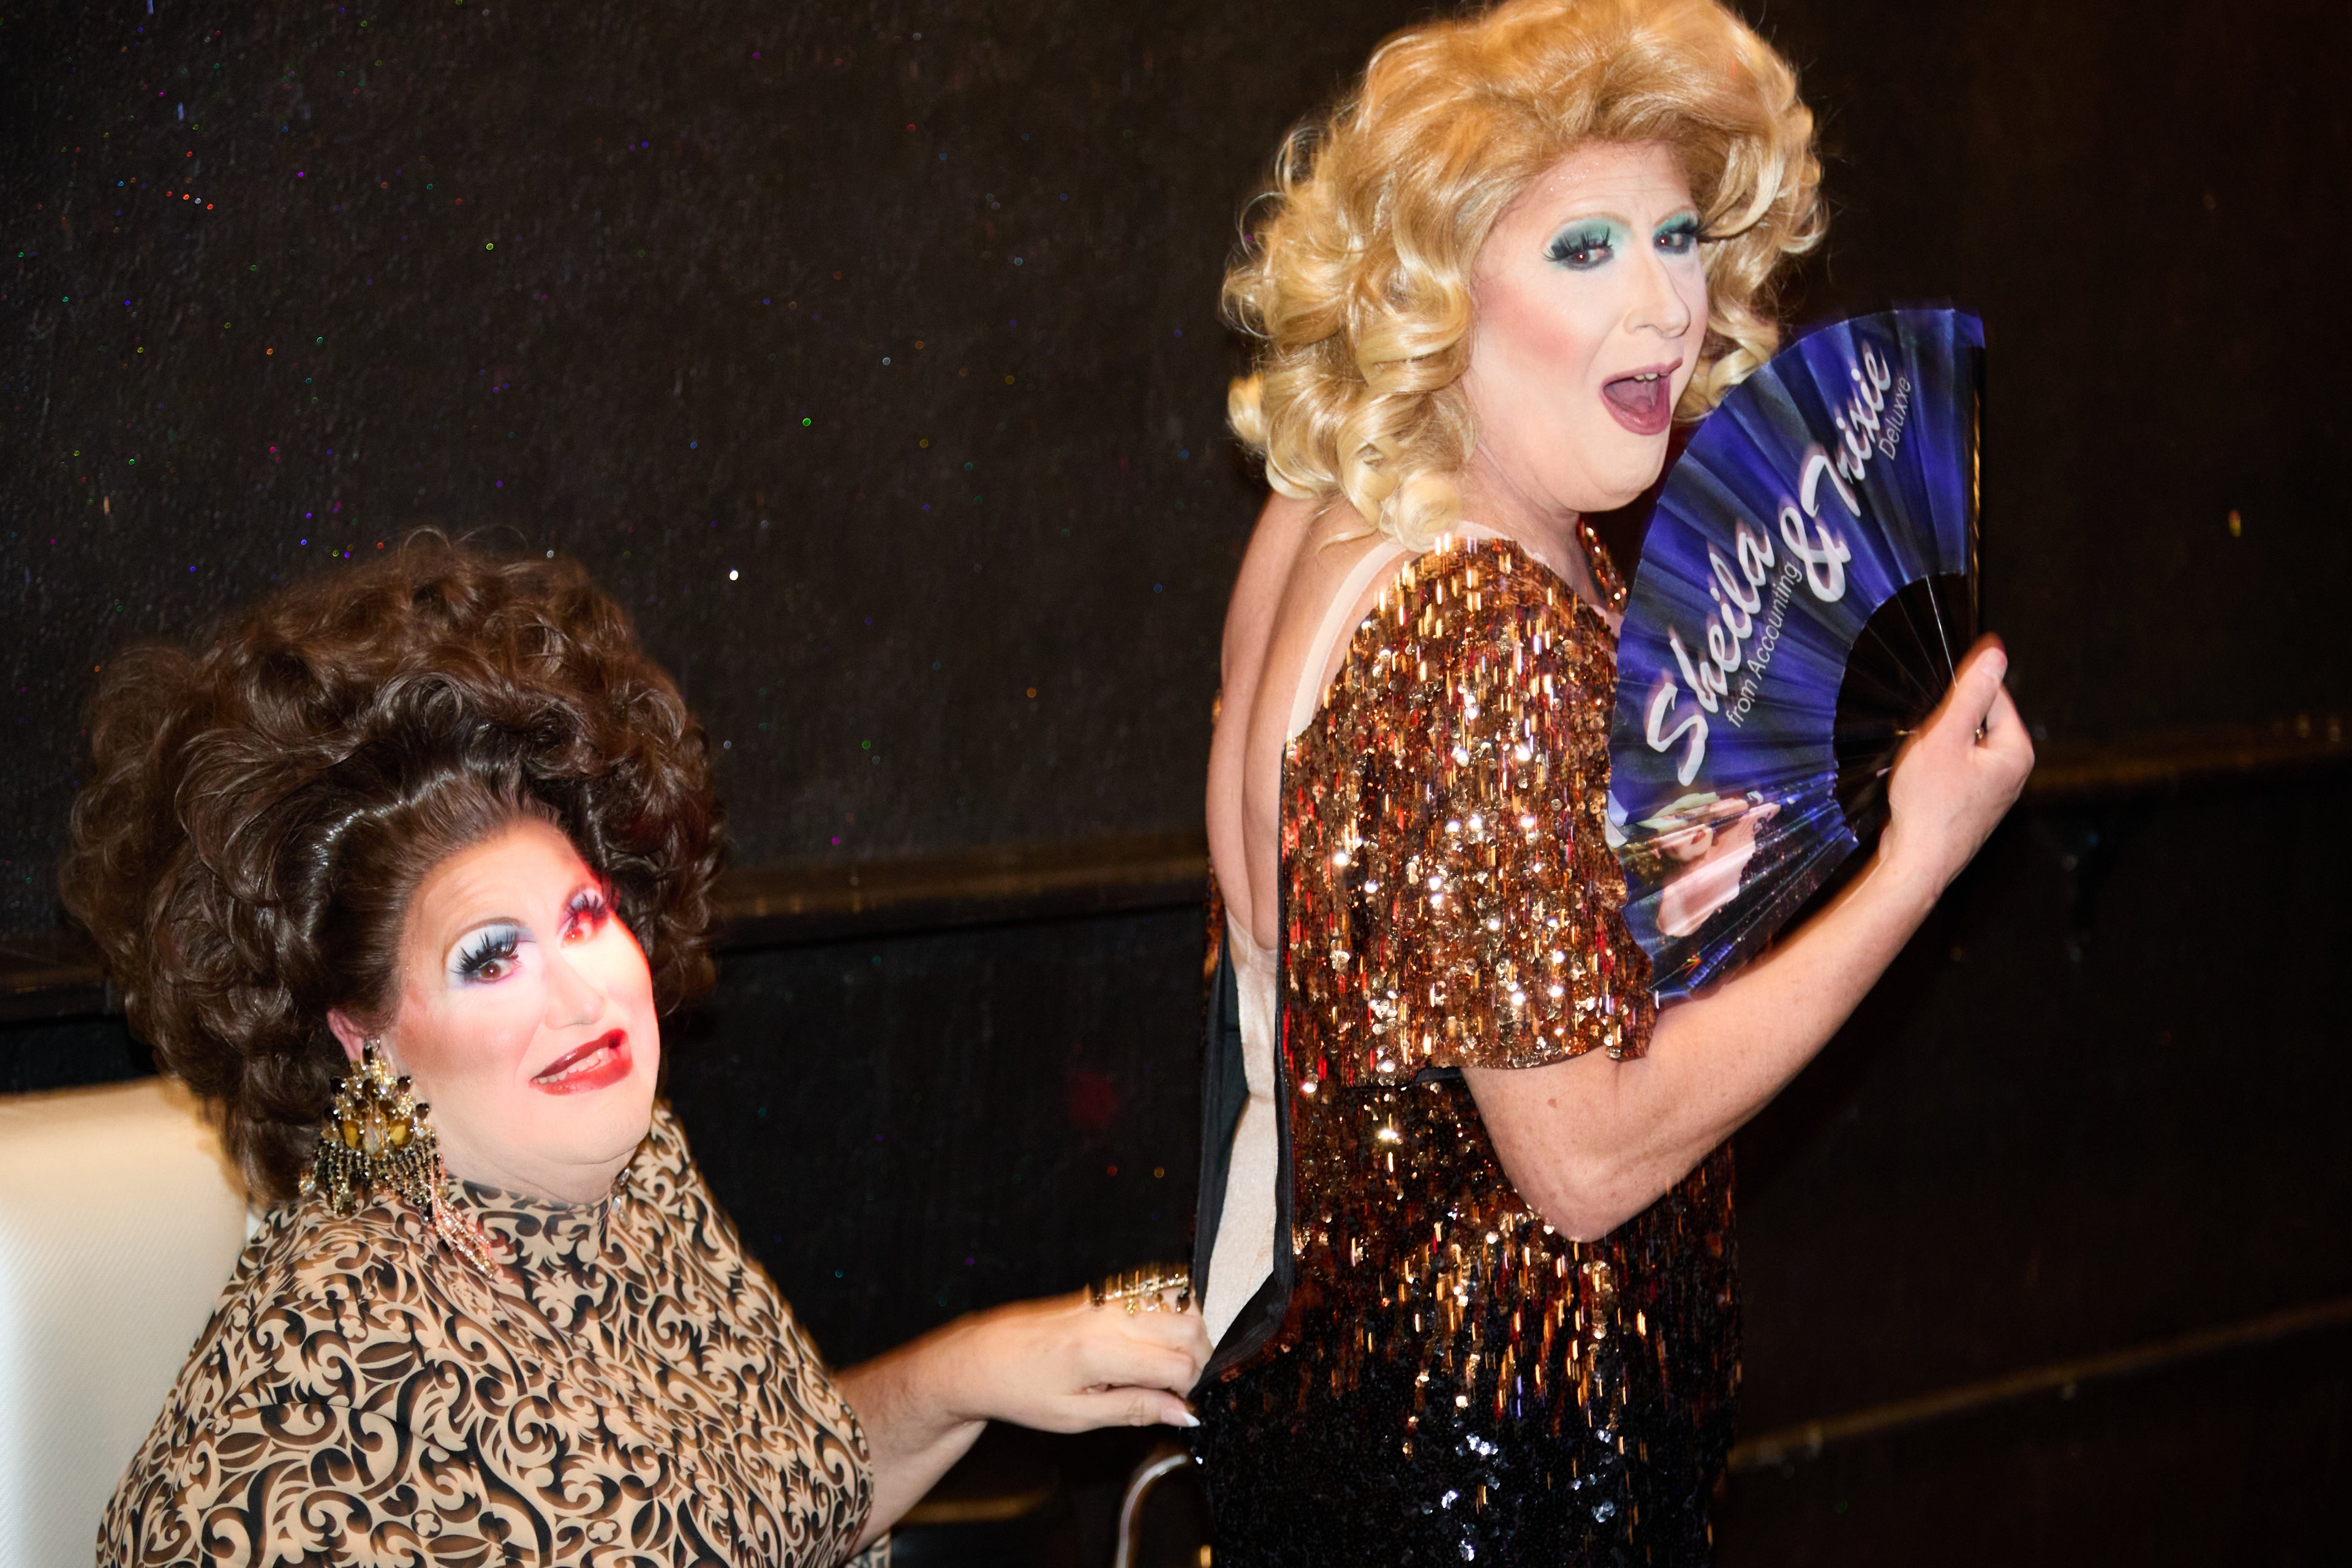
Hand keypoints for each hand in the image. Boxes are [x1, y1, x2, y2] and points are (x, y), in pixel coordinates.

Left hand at [940, 1289, 1209, 1431]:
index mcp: (1102, 1352)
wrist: (980, 1358)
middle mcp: (1111, 1317)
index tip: (1178, 1407)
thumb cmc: (1020, 1390)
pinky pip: (1157, 1292)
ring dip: (1186, 1335)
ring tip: (1162, 1366)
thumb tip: (1184, 1414)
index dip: (1189, 1390)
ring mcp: (1109, 1298)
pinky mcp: (1105, 1291)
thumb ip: (1136, 1410)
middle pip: (1191, 1326)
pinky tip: (1149, 1344)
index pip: (1180, 1364)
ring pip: (1181, 1303)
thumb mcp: (1077, 1416)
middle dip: (1197, 1359)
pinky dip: (1169, 1316)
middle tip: (1174, 1387)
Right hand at [1879, 635, 2034, 894]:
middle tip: (1925, 746)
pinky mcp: (1972, 803)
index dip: (1957, 696)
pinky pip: (1953, 769)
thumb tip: (1995, 652)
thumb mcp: (1945, 737)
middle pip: (1975, 721)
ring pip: (1960, 747)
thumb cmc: (1930, 805)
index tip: (1933, 713)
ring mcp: (1994, 790)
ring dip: (1936, 749)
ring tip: (1922, 769)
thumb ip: (1970, 693)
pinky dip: (1934, 770)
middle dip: (1944, 726)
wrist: (1917, 863)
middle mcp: (2013, 771)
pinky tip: (1920, 786)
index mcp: (2016, 751)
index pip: (1993, 696)